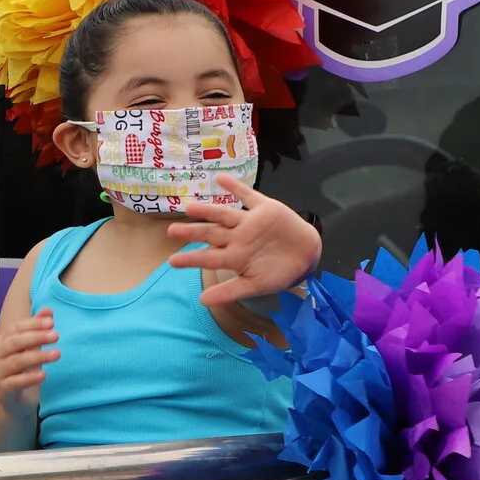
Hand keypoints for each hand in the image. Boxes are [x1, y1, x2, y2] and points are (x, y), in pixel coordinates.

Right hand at [0, 306, 58, 418]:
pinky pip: (16, 383)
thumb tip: (49, 310)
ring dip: (38, 356)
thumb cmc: (23, 372)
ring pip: (17, 362)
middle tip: (56, 335)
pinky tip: (44, 375)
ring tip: (57, 354)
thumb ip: (37, 331)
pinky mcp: (4, 390)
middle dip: (35, 337)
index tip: (51, 321)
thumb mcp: (31, 350)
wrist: (13, 403)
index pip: (16, 329)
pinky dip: (30, 378)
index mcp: (4, 343)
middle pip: (15, 343)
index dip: (32, 324)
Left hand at [167, 175, 323, 303]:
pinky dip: (235, 187)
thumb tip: (203, 301)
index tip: (172, 261)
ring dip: (207, 210)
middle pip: (211, 233)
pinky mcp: (264, 208)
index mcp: (234, 256)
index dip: (191, 259)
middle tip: (172, 230)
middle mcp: (237, 237)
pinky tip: (220, 179)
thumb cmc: (278, 272)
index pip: (208, 258)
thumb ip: (230, 291)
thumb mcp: (254, 285)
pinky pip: (248, 196)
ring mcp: (249, 222)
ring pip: (224, 214)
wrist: (307, 256)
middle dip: (193, 232)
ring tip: (190, 207)